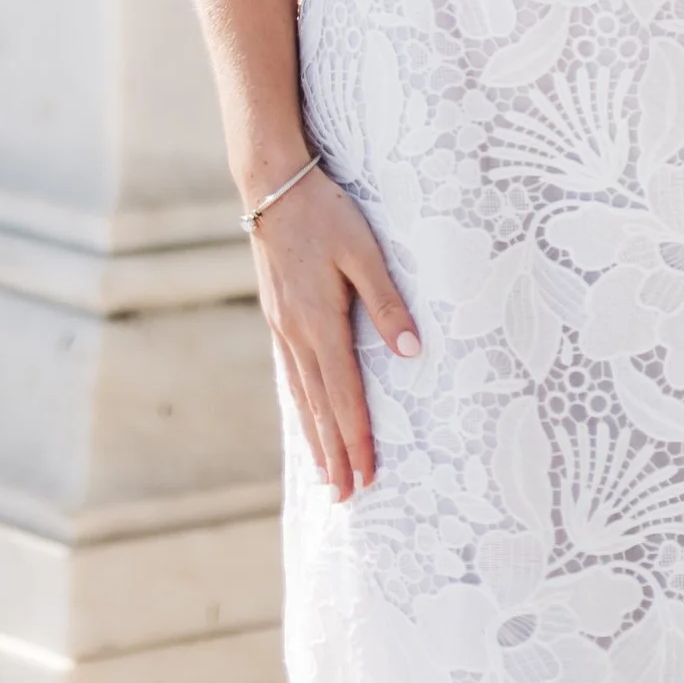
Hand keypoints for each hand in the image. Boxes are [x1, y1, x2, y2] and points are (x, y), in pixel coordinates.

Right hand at [250, 164, 419, 496]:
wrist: (272, 184)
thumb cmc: (325, 213)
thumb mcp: (363, 251)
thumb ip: (386, 302)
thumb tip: (412, 354)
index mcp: (320, 323)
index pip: (344, 396)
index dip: (357, 439)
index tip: (368, 478)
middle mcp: (296, 334)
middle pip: (320, 407)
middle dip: (335, 454)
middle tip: (347, 498)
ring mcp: (282, 325)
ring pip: (302, 395)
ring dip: (316, 436)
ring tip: (326, 474)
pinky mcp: (276, 314)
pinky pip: (291, 373)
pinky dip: (301, 404)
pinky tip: (306, 414)